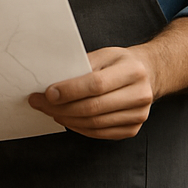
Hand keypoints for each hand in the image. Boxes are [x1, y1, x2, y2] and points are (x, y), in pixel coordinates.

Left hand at [28, 46, 155, 139]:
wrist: (147, 74)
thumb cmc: (120, 62)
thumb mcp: (104, 54)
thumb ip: (82, 65)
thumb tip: (53, 80)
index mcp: (132, 71)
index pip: (96, 84)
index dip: (69, 90)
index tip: (48, 93)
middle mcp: (139, 94)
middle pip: (93, 107)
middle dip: (61, 107)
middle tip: (40, 103)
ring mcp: (138, 115)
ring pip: (95, 123)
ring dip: (67, 119)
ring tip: (49, 110)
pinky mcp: (132, 128)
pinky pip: (101, 133)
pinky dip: (79, 128)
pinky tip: (66, 119)